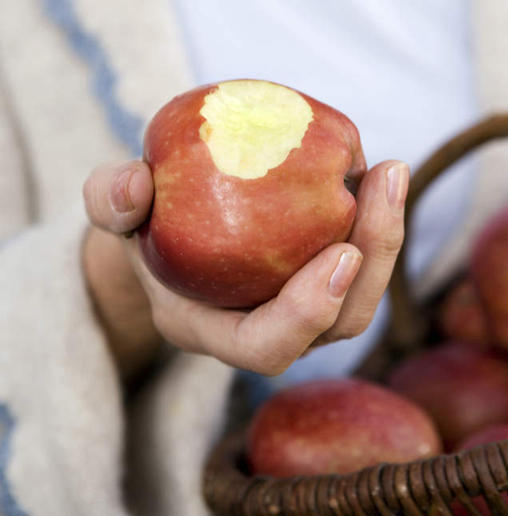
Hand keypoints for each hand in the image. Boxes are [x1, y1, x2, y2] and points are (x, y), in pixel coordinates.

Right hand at [82, 159, 407, 375]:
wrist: (169, 221)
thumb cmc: (139, 218)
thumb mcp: (111, 204)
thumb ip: (108, 198)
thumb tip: (132, 186)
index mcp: (212, 328)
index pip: (265, 347)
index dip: (307, 313)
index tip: (341, 253)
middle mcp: (266, 329)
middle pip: (337, 325)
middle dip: (372, 263)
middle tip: (384, 186)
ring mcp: (300, 307)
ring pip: (361, 296)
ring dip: (385, 238)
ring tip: (391, 171)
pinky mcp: (321, 274)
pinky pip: (360, 259)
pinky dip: (375, 218)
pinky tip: (379, 168)